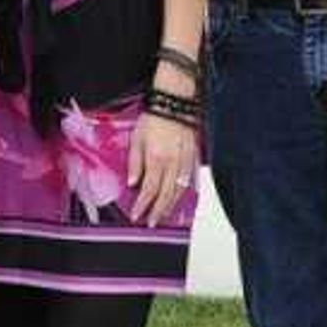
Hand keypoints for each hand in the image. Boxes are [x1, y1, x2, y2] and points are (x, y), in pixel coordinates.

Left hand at [129, 103, 199, 228]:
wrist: (176, 104)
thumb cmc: (155, 119)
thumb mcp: (137, 139)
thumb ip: (135, 163)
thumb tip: (133, 183)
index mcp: (156, 158)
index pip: (149, 189)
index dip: (142, 205)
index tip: (136, 216)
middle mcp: (173, 163)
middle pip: (166, 194)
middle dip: (157, 211)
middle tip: (150, 223)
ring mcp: (185, 162)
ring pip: (179, 191)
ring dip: (170, 206)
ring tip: (162, 216)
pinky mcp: (194, 159)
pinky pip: (189, 182)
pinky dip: (183, 194)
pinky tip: (178, 200)